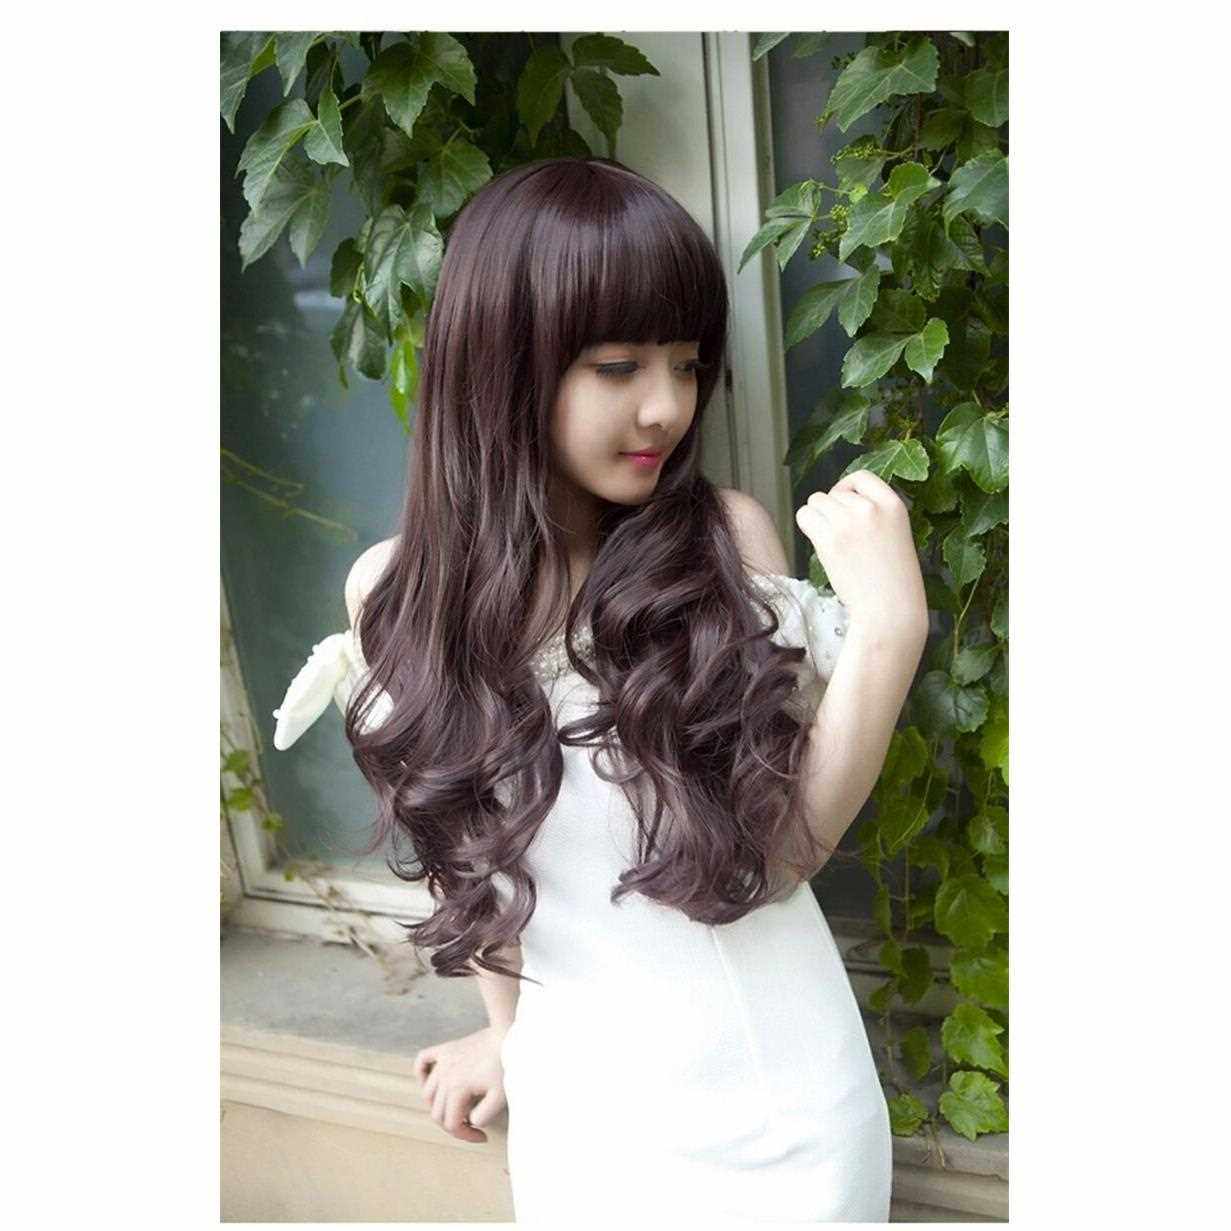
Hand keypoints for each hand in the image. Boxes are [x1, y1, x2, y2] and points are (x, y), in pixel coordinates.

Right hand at [413, 1025, 508, 1143]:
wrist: (508, 1036)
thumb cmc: (505, 1066)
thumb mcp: (500, 1097)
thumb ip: (483, 1117)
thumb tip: (470, 1121)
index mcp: (457, 1088)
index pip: (451, 1125)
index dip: (466, 1136)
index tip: (482, 1136)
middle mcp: (444, 1075)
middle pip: (437, 1113)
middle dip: (454, 1125)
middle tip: (472, 1126)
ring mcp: (443, 1061)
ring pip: (428, 1094)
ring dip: (440, 1106)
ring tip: (459, 1109)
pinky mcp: (446, 1049)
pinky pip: (423, 1061)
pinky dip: (422, 1074)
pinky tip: (432, 1081)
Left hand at [795, 469, 928, 640]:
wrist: (890, 610)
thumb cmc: (893, 580)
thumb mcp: (896, 535)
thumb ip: (874, 514)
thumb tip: (837, 499)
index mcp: (894, 505)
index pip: (861, 478)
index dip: (847, 489)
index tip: (844, 506)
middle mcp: (870, 508)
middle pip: (833, 492)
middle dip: (832, 511)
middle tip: (841, 537)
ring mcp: (848, 522)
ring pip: (815, 501)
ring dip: (817, 518)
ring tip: (831, 542)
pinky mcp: (829, 539)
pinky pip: (804, 516)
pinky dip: (807, 527)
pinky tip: (820, 543)